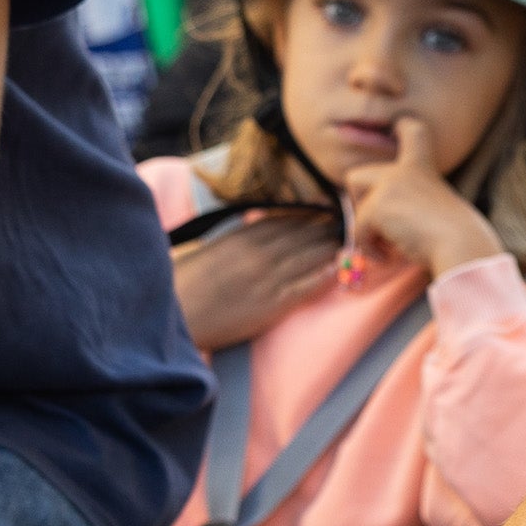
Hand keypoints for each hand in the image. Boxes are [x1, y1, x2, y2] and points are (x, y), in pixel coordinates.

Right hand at [172, 209, 342, 349]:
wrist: (176, 317)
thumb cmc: (183, 285)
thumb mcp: (208, 248)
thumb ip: (237, 235)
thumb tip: (258, 222)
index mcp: (241, 236)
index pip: (285, 219)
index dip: (309, 214)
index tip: (326, 209)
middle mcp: (258, 253)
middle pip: (303, 234)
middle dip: (326, 227)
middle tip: (347, 222)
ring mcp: (267, 278)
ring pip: (310, 256)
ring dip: (332, 246)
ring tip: (350, 240)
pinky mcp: (271, 304)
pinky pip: (306, 286)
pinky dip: (325, 275)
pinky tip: (341, 266)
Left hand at [336, 115, 506, 279]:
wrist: (461, 245)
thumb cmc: (455, 238)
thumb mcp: (432, 211)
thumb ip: (406, 206)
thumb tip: (370, 225)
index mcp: (422, 168)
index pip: (413, 131)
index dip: (401, 127)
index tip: (396, 125)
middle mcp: (404, 170)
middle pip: (356, 177)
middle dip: (359, 204)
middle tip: (380, 227)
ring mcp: (389, 185)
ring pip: (356, 209)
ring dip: (367, 231)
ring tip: (390, 246)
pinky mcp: (378, 207)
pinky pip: (358, 232)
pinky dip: (369, 249)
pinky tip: (388, 258)